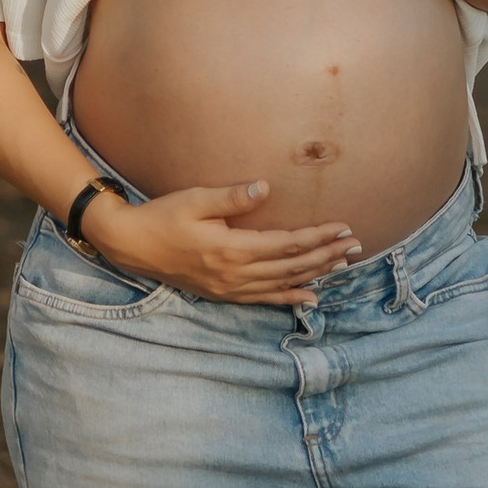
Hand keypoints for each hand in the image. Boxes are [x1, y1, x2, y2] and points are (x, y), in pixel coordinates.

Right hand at [89, 179, 360, 305]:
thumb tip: (265, 188)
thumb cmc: (162, 216)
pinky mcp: (222, 293)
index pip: (287, 244)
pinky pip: (264, 299)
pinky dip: (290, 298)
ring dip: (315, 274)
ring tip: (343, 264)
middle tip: (357, 245)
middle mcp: (235, 273)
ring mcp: (229, 287)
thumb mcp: (194, 199)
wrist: (130, 245)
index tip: (343, 227)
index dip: (318, 237)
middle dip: (327, 255)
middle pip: (292, 266)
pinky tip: (310, 297)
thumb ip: (232, 197)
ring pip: (283, 284)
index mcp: (232, 249)